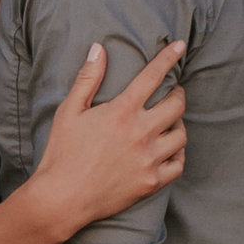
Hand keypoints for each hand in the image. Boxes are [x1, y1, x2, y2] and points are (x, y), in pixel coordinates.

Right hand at [30, 37, 186, 234]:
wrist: (62, 198)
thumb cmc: (62, 153)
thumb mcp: (69, 111)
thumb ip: (88, 78)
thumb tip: (99, 48)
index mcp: (121, 111)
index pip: (152, 76)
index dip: (168, 58)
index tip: (179, 46)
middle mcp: (140, 133)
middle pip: (176, 105)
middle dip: (178, 94)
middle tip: (172, 93)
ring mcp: (149, 159)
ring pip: (181, 134)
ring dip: (178, 124)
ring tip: (169, 122)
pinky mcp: (151, 182)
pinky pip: (178, 164)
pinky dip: (178, 154)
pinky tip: (170, 149)